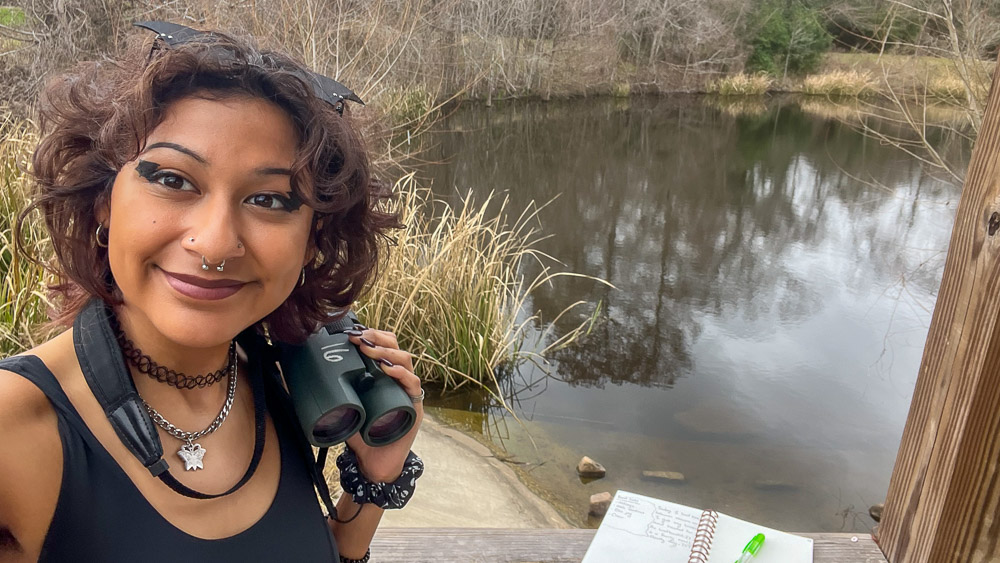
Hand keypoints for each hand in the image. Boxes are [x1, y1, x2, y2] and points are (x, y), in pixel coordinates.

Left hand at [344, 327, 422, 481]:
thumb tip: (297, 383)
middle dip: (377, 338)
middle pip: (396, 347)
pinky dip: (402, 374)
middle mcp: (398, 380)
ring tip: (368, 350)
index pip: (384, 345)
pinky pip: (413, 385)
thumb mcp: (344, 408)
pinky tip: (388, 369)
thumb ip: (329, 395)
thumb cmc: (360, 435)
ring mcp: (408, 392)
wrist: (374, 463)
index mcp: (383, 375)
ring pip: (406, 360)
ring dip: (386, 352)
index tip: (352, 333)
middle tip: (358, 338)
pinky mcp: (415, 407)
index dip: (372, 334)